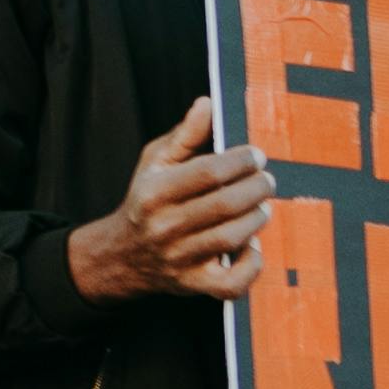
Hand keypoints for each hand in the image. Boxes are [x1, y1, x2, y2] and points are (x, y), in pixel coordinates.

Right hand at [68, 101, 267, 303]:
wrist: (123, 255)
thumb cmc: (146, 201)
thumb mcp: (155, 162)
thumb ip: (184, 135)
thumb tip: (207, 104)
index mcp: (154, 192)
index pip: (208, 172)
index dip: (240, 160)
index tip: (255, 155)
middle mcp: (164, 226)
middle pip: (225, 205)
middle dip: (257, 187)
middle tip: (265, 179)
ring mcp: (180, 258)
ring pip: (233, 237)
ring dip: (257, 217)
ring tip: (261, 205)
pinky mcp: (194, 284)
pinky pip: (233, 282)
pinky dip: (252, 264)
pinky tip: (251, 244)